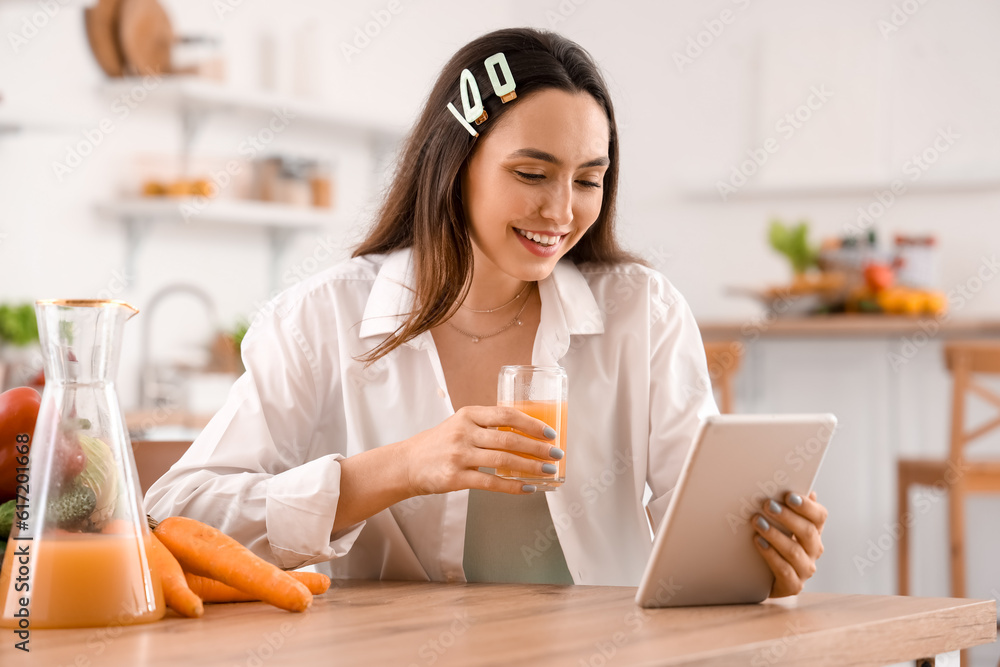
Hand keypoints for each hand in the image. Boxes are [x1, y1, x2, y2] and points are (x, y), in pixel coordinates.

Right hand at [395, 406, 562, 496]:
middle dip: (537, 447)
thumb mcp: (459, 424)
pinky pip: (490, 483)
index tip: (549, 432)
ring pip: (503, 461)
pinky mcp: (455, 478)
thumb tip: (525, 433)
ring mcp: (459, 456)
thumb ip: (486, 426)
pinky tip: (527, 488)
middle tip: (555, 454)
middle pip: (508, 439)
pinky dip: (512, 486)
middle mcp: (464, 432)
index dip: (531, 423)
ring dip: (530, 466)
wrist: (407, 464)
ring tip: (548, 470)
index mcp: (468, 415)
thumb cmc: (438, 444)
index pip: (505, 415)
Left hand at [752, 490, 827, 597]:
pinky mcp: (793, 585)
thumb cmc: (772, 542)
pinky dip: (771, 555)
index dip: (807, 506)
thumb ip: (788, 507)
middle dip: (787, 517)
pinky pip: (785, 570)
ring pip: (795, 551)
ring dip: (775, 535)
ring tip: (758, 522)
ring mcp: (805, 569)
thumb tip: (798, 488)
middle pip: (808, 532)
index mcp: (814, 531)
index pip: (820, 516)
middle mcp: (813, 550)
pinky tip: (759, 542)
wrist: (761, 576)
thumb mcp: (779, 523)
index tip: (789, 495)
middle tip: (767, 505)